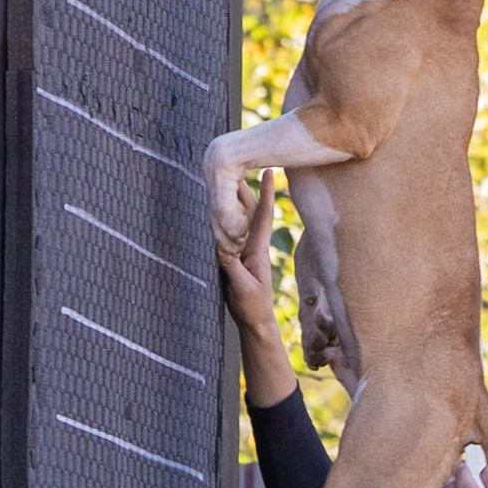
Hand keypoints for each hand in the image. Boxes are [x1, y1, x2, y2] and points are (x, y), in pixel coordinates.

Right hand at [217, 174, 275, 331]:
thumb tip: (221, 246)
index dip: (266, 193)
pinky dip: (223, 221)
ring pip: (237, 221)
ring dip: (232, 202)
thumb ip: (232, 268)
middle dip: (244, 189)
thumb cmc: (252, 307)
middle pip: (248, 212)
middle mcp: (251, 246)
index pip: (262, 216)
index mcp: (258, 249)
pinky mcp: (233, 260)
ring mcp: (242, 252)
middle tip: (239, 165)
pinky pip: (227, 235)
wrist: (254, 322)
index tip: (270, 170)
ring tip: (226, 180)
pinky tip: (217, 211)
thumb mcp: (242, 287)